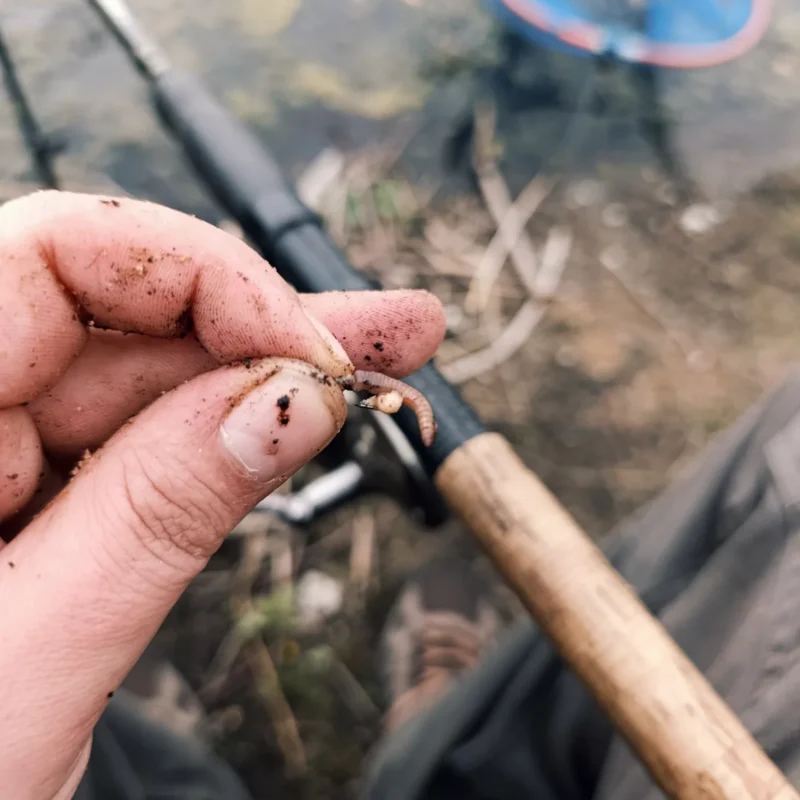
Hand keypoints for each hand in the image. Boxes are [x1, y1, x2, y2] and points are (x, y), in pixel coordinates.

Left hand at [0, 191, 444, 798]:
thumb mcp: (29, 663)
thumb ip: (156, 515)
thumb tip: (288, 401)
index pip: (53, 259)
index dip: (200, 279)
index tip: (308, 347)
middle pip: (119, 320)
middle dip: (267, 325)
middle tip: (387, 329)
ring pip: (144, 381)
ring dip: (266, 377)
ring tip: (377, 366)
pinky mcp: (32, 496)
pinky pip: (140, 445)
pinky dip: (225, 437)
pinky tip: (294, 419)